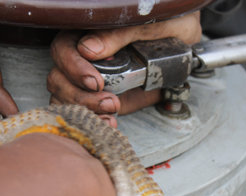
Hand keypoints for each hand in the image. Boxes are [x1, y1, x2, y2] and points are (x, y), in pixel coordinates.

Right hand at [47, 12, 200, 126]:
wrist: (186, 45)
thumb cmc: (170, 24)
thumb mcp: (151, 24)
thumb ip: (120, 34)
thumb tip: (89, 48)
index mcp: (90, 33)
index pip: (63, 49)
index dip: (73, 68)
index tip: (96, 82)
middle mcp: (84, 57)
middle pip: (59, 78)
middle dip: (80, 96)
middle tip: (109, 103)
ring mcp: (90, 80)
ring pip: (65, 98)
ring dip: (85, 111)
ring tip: (110, 115)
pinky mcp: (101, 98)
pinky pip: (85, 112)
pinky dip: (94, 121)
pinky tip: (110, 123)